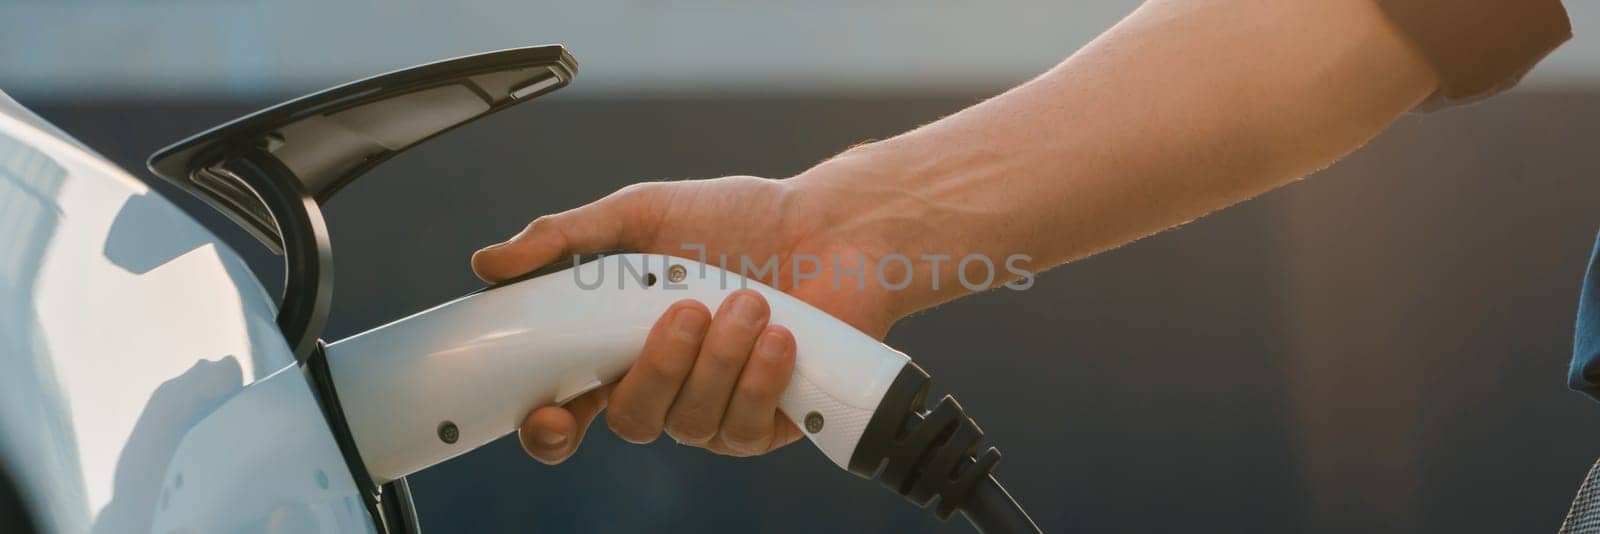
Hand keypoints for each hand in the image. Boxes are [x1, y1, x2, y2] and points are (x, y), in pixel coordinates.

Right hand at [471, 176, 902, 462]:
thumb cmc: (741, 219)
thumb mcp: (642, 214)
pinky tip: (780, 338)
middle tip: (687, 309)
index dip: (549, 428)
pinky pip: (744, 429)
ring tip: (751, 301)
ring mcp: (717, 409)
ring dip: (717, 361)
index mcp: (623, 347)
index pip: (569, 410)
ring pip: (688, 423)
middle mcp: (667, 386)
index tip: (550, 414)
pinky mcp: (769, 421)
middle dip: (656, 367)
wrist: (834, 225)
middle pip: (630, 419)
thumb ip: (565, 239)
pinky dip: (759, 381)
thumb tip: (489, 262)